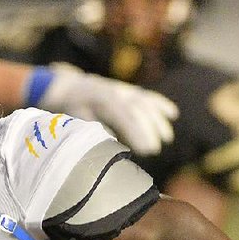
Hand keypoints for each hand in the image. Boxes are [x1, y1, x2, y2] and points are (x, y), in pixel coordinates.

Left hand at [44, 63, 178, 155]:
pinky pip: (145, 95)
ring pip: (145, 102)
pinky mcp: (126, 90)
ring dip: (157, 120)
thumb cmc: (69, 111)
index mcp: (101, 101)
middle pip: (138, 110)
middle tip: (155, 150)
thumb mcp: (75, 122)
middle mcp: (114, 92)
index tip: (147, 150)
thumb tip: (111, 145)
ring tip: (166, 138)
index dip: (137, 133)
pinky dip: (159, 103)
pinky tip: (172, 114)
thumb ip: (92, 132)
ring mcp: (122, 89)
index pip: (124, 117)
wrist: (66, 89)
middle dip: (149, 130)